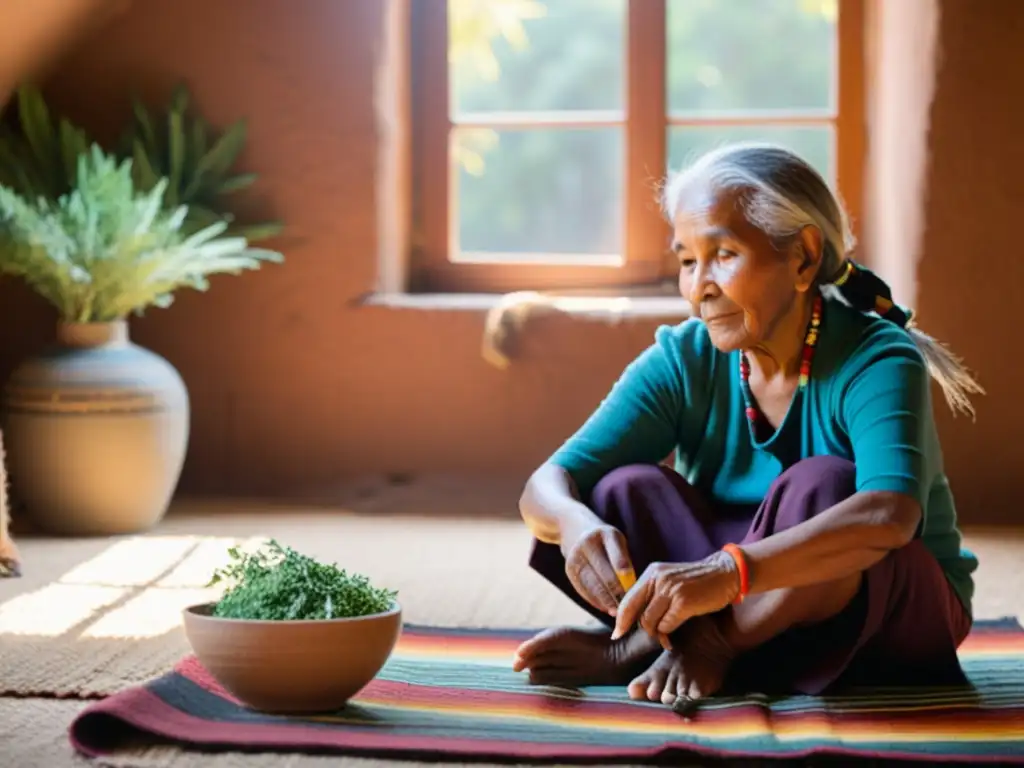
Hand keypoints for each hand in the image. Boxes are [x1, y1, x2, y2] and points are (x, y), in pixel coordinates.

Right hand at [561, 521, 634, 616]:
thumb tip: (631, 590)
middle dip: (617, 594)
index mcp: (606, 533)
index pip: (617, 553)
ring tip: (617, 613)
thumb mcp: (617, 541)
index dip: (624, 571)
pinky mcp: (569, 569)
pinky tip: (605, 608)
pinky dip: (595, 601)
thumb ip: (624, 561)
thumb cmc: (605, 541)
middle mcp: (588, 543)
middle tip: (628, 609)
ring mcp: (576, 556)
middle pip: (604, 574)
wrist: (575, 529)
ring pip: (593, 585)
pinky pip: (583, 589)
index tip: (632, 589)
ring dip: (606, 601)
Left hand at [611, 552, 739, 640]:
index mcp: (652, 573)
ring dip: (657, 634)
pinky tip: (674, 635)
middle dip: (640, 629)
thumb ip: (651, 593)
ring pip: (649, 622)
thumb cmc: (696, 582)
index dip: (621, 619)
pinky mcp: (683, 602)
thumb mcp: (669, 580)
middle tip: (652, 637)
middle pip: (635, 613)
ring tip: (666, 638)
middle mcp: (658, 579)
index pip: (627, 599)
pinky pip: (666, 626)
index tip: (617, 633)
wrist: (725, 574)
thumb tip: (632, 618)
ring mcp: (671, 590)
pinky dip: (669, 633)